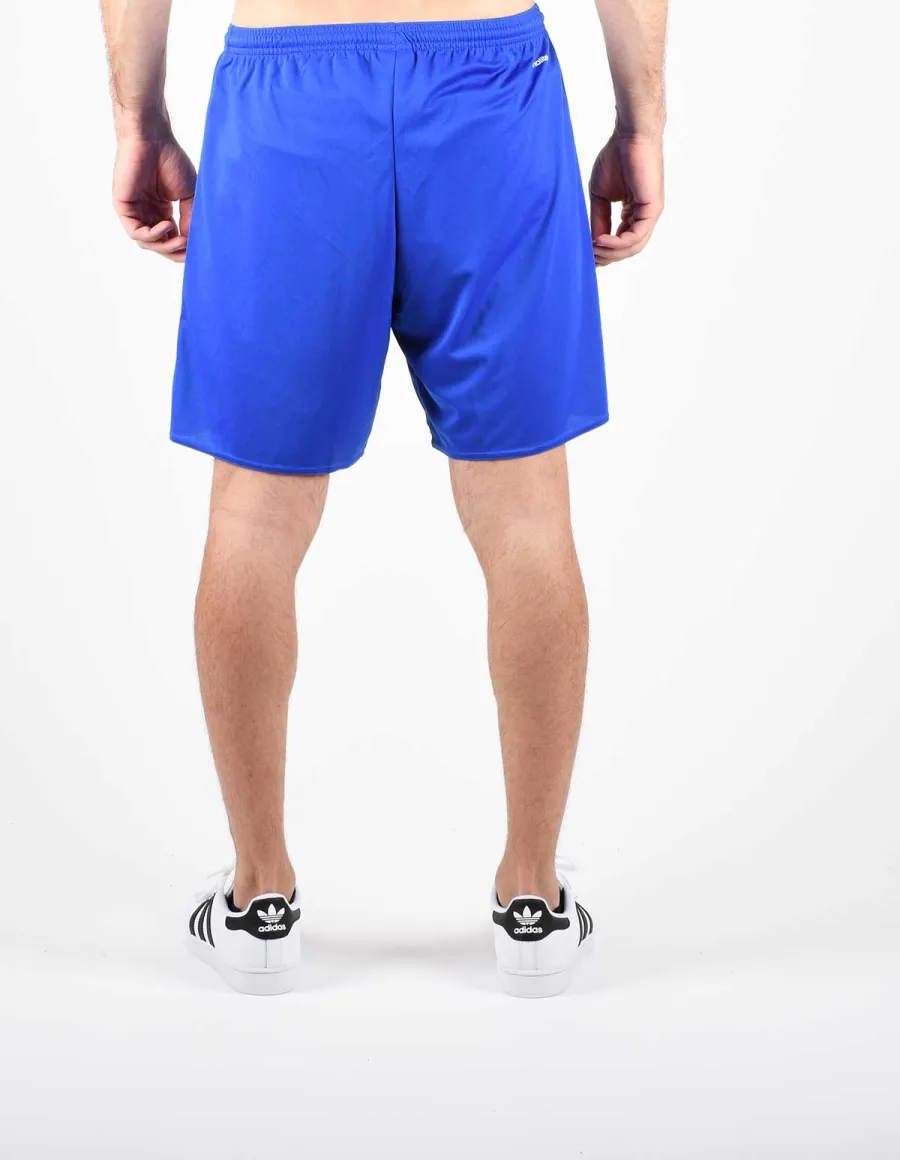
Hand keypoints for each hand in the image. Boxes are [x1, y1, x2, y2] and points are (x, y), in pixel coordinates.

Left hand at [113, 132, 196, 262]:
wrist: (152, 138)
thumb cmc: (171, 159)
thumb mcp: (188, 195)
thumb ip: (190, 218)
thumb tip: (192, 242)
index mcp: (161, 211)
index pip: (171, 239)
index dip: (183, 248)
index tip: (198, 250)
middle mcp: (147, 213)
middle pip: (159, 245)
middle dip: (175, 251)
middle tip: (188, 248)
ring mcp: (135, 211)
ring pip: (147, 243)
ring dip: (165, 245)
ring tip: (180, 239)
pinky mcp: (124, 207)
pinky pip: (136, 232)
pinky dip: (152, 235)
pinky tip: (166, 225)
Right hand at [589, 129, 663, 266]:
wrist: (629, 136)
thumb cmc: (616, 157)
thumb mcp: (600, 196)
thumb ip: (599, 219)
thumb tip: (594, 242)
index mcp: (633, 213)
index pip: (621, 242)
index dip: (604, 252)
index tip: (586, 256)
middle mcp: (644, 216)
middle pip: (628, 250)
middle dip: (607, 257)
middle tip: (589, 258)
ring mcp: (650, 213)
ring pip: (633, 247)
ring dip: (611, 253)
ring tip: (593, 249)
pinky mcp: (653, 209)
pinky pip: (635, 236)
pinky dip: (617, 243)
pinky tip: (600, 240)